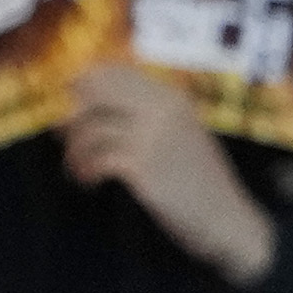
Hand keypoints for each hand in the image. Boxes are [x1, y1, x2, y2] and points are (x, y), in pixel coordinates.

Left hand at [61, 57, 276, 278]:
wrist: (229, 220)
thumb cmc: (203, 184)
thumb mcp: (184, 135)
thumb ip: (152, 116)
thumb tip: (101, 108)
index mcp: (171, 97)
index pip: (114, 72)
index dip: (83, 81)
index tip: (69, 98)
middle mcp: (161, 109)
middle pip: (95, 92)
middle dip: (72, 113)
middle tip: (63, 134)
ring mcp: (151, 137)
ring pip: (90, 128)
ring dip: (75, 150)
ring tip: (77, 168)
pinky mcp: (143, 167)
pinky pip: (97, 158)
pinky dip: (85, 170)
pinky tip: (89, 181)